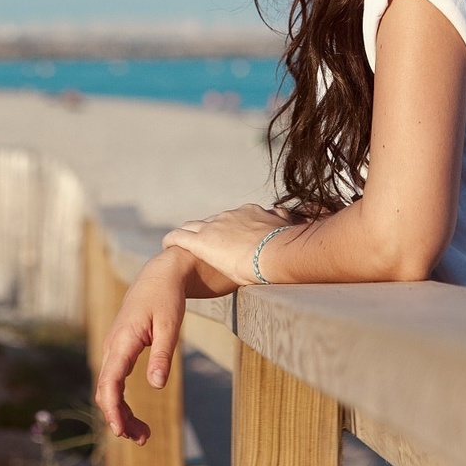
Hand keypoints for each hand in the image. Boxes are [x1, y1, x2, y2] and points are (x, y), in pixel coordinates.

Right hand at [94, 251, 187, 444]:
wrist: (159, 275)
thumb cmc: (166, 298)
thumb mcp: (170, 325)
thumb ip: (162, 355)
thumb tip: (156, 386)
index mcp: (123, 340)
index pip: (110, 381)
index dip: (113, 408)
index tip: (120, 431)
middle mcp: (112, 346)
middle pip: (106, 391)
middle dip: (119, 418)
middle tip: (143, 439)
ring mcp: (114, 348)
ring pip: (109, 388)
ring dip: (121, 412)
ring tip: (143, 435)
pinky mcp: (120, 350)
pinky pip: (114, 380)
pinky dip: (122, 400)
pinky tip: (134, 415)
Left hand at [162, 204, 294, 286]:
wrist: (275, 251)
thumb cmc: (286, 247)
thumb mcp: (289, 230)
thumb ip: (288, 225)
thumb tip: (299, 221)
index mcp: (251, 213)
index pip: (235, 218)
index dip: (229, 228)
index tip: (229, 237)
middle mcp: (231, 216)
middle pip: (213, 222)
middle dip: (207, 232)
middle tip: (204, 246)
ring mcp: (214, 227)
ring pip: (193, 227)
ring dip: (187, 235)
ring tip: (181, 246)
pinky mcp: (201, 241)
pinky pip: (179, 237)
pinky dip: (171, 240)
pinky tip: (166, 246)